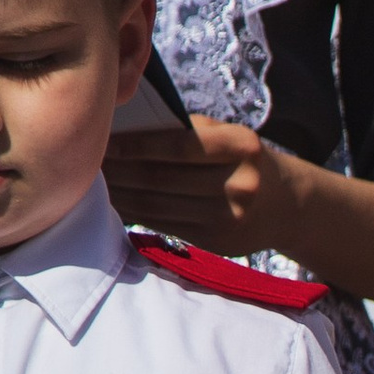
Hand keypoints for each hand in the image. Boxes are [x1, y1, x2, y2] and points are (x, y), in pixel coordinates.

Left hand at [105, 119, 308, 258]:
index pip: (176, 145)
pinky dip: (135, 214)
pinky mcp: (218, 242)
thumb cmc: (241, 159)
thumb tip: (122, 132)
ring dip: (120, 194)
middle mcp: (240, 183)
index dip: (134, 145)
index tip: (102, 141)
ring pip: (158, 205)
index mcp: (241, 145)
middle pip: (162, 178)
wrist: (288, 205)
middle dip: (119, 171)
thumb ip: (185, 131)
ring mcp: (231, 217)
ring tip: (93, 184)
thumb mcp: (226, 135)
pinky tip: (116, 203)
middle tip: (86, 163)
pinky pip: (164, 225)